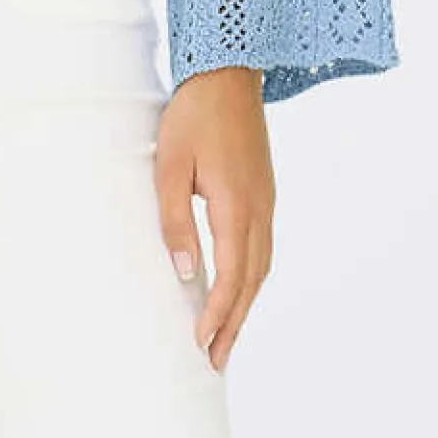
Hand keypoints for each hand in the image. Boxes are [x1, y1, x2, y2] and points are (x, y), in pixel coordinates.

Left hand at [154, 66, 274, 372]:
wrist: (228, 74)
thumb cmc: (193, 116)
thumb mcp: (170, 166)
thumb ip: (176, 221)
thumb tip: (186, 274)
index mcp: (236, 205)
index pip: (232, 276)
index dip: (217, 315)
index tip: (201, 345)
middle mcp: (260, 210)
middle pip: (252, 282)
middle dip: (234, 324)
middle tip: (216, 362)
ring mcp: (267, 202)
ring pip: (262, 267)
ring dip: (245, 305)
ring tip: (226, 337)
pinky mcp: (265, 194)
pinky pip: (263, 249)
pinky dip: (251, 279)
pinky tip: (238, 289)